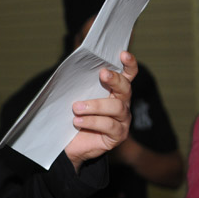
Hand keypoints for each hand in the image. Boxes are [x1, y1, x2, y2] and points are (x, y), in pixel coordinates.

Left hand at [64, 51, 136, 172]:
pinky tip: (77, 121)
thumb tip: (75, 65)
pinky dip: (91, 122)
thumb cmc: (74, 114)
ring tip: (76, 107)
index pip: (127, 75)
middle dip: (114, 79)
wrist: (69, 143)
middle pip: (125, 88)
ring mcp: (122, 120)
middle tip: (101, 73)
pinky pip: (109, 126)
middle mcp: (122, 103)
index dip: (129, 64)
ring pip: (116, 107)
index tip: (123, 54)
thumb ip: (80, 82)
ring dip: (95, 105)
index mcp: (114, 90)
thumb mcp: (76, 95)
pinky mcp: (118, 135)